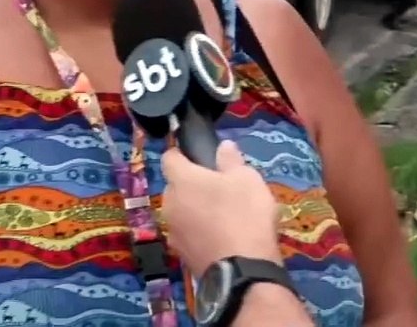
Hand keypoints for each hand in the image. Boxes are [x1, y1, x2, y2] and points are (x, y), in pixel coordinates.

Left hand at [161, 140, 282, 275]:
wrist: (242, 270)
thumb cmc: (243, 214)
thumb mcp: (247, 179)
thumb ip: (231, 160)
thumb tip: (223, 146)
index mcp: (181, 180)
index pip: (169, 157)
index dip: (182, 154)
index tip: (199, 157)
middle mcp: (169, 204)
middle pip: (176, 187)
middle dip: (192, 185)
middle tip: (219, 188)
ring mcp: (173, 232)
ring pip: (181, 212)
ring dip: (195, 210)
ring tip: (223, 216)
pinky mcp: (181, 254)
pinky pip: (188, 234)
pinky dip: (199, 232)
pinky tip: (221, 238)